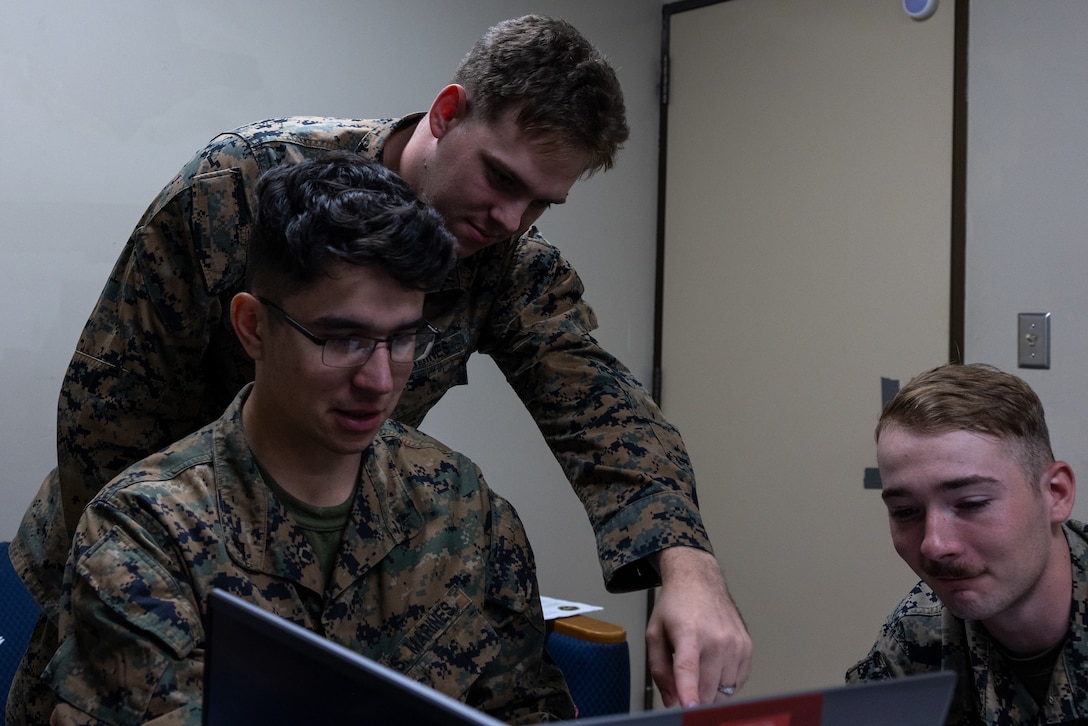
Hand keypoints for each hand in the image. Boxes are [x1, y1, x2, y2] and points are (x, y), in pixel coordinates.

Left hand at [645, 547, 751, 707]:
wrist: (700, 581)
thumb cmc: (676, 606)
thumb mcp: (654, 633)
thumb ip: (659, 669)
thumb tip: (671, 699)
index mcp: (688, 633)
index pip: (689, 669)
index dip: (688, 692)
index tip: (689, 707)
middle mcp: (716, 638)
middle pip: (707, 690)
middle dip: (693, 698)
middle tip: (683, 684)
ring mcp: (735, 643)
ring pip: (723, 692)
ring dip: (710, 692)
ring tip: (699, 668)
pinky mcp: (747, 647)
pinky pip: (737, 683)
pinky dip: (724, 685)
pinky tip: (713, 668)